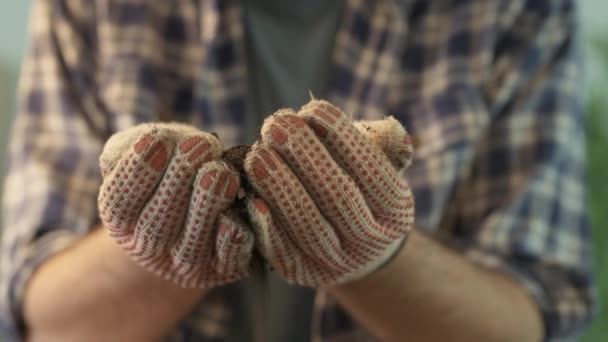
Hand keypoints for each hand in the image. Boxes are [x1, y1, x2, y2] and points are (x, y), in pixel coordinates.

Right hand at [98, 123, 253, 287]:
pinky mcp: (222, 269)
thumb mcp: (145, 150)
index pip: (120, 203)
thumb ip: (133, 145)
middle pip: (156, 226)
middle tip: (199, 146)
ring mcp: (186, 264)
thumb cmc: (171, 163)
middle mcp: (150, 248)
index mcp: (123, 220)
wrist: (203, 194)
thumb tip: (145, 144)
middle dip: (177, 183)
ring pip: (191, 247)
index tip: (157, 138)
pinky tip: (236, 213)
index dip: (137, 173)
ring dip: (206, 207)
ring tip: (221, 171)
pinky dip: (231, 241)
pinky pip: (227, 261)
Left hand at [244, 100, 414, 285]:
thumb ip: (382, 145)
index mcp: (397, 211)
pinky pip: (282, 251)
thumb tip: (389, 131)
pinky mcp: (301, 273)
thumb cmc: (357, 185)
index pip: (373, 172)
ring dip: (280, 185)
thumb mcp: (378, 164)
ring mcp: (336, 262)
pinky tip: (251, 196)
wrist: (348, 242)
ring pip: (309, 225)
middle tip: (277, 123)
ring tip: (258, 152)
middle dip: (306, 156)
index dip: (343, 138)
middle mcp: (371, 241)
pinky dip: (267, 225)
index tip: (313, 108)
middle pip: (339, 198)